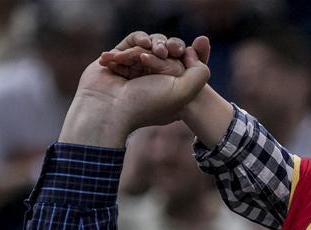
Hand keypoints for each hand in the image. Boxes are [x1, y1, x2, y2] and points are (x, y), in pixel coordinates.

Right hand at [59, 39, 209, 146]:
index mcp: (175, 89)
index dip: (186, 53)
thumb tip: (191, 52)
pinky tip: (133, 50)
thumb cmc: (148, 102)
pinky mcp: (121, 58)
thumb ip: (201, 72)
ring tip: (143, 56)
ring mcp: (138, 68)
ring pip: (152, 44)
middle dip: (168, 46)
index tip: (181, 52)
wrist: (109, 107)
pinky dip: (134, 42)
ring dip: (149, 46)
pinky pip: (133, 40)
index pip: (187, 63)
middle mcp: (157, 78)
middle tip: (163, 51)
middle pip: (171, 50)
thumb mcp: (185, 92)